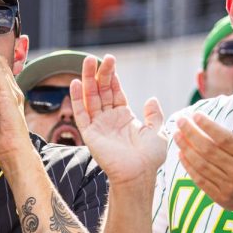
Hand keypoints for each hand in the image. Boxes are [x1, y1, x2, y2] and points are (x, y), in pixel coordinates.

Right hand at [71, 55, 166, 186]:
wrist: (139, 174)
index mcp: (124, 117)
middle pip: (101, 91)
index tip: (110, 61)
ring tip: (86, 61)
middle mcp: (109, 119)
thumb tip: (151, 98)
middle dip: (99, 74)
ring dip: (87, 80)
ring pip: (90, 98)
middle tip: (97, 58)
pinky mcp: (90, 135)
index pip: (115, 92)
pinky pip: (81, 114)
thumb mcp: (157, 131)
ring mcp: (98, 126)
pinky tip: (76, 84)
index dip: (112, 77)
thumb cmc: (149, 157)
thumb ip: (153, 115)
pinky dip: (77, 99)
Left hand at [173, 102, 232, 226]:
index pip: (224, 138)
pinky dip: (188, 166)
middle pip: (209, 150)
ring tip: (176, 135)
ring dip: (186, 148)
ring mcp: (228, 185)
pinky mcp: (219, 196)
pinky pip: (199, 179)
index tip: (195, 115)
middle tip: (180, 121)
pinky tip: (180, 153)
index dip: (208, 126)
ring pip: (201, 164)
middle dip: (191, 134)